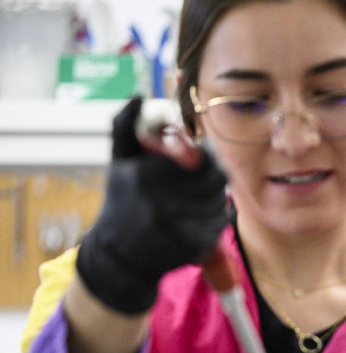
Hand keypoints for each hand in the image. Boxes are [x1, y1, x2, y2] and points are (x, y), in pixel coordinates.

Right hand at [75, 96, 228, 313]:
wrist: (120, 257)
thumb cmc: (121, 203)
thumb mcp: (118, 163)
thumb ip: (125, 126)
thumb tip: (138, 95)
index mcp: (148, 177)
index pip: (202, 157)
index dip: (205, 155)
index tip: (197, 158)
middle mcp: (165, 202)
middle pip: (216, 178)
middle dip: (212, 174)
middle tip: (203, 176)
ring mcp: (182, 226)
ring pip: (221, 199)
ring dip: (214, 196)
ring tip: (196, 198)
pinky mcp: (195, 246)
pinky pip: (221, 222)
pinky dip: (215, 217)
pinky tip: (197, 218)